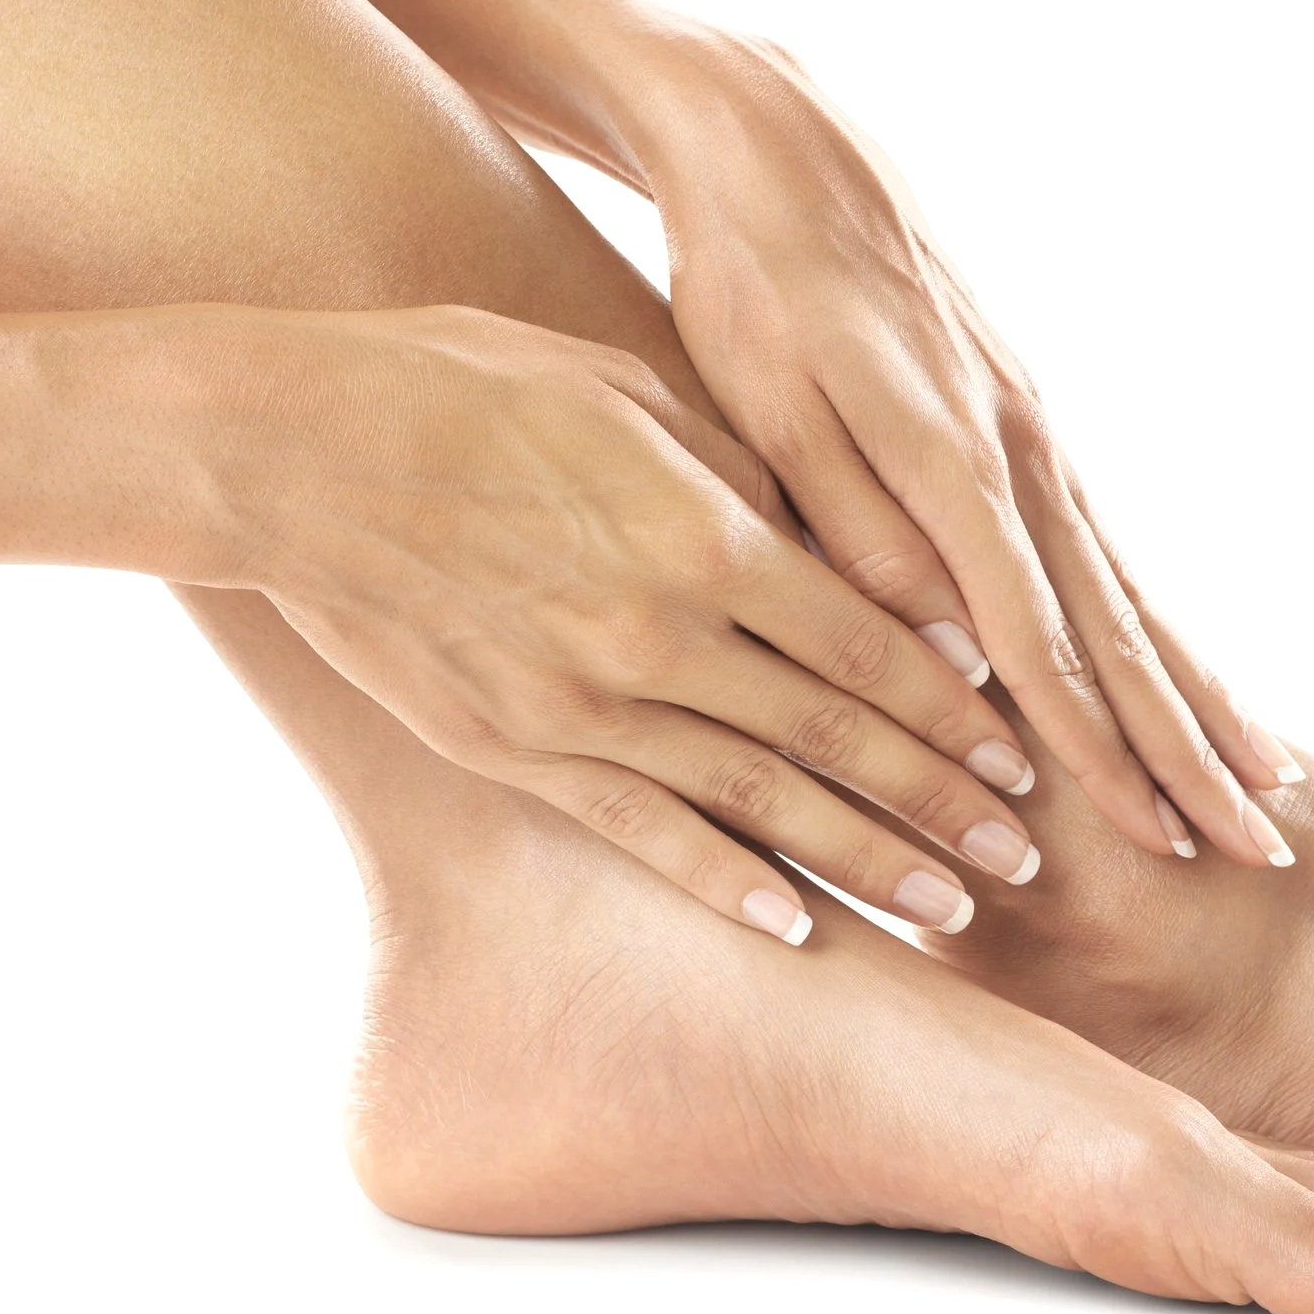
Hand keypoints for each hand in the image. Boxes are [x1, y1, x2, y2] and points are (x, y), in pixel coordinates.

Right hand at [205, 304, 1040, 938]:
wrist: (288, 451)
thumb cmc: (460, 386)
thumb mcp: (626, 390)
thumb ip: (738, 475)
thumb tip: (831, 543)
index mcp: (706, 535)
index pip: (869, 643)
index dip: (952, 708)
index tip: (1020, 753)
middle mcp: (666, 635)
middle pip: (840, 735)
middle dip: (943, 800)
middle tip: (1025, 854)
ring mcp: (590, 704)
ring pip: (763, 798)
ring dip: (867, 857)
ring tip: (951, 904)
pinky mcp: (520, 749)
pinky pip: (644, 832)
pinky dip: (727, 882)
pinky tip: (797, 927)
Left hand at [602, 25, 1308, 868]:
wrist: (794, 157)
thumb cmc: (757, 286)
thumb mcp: (769, 404)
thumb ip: (851, 526)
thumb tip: (939, 646)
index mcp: (957, 462)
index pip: (1039, 640)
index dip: (1096, 750)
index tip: (1153, 837)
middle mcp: (1027, 460)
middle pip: (1120, 635)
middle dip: (1188, 753)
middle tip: (1259, 852)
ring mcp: (1043, 446)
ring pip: (1135, 600)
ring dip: (1201, 703)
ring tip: (1268, 790)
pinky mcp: (1036, 437)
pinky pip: (1112, 558)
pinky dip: (1162, 633)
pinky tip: (1192, 682)